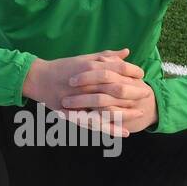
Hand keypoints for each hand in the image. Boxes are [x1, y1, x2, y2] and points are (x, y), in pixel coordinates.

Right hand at [23, 48, 156, 136]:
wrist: (40, 79)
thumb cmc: (63, 67)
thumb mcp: (85, 59)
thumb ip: (106, 56)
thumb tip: (126, 52)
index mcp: (91, 68)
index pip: (118, 69)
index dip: (132, 72)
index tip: (142, 76)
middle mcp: (88, 84)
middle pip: (117, 90)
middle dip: (134, 92)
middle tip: (147, 95)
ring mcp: (82, 100)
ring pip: (109, 109)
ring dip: (126, 112)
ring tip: (140, 114)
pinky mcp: (77, 114)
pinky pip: (97, 124)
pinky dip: (111, 129)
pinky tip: (124, 133)